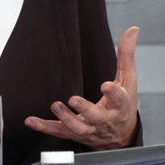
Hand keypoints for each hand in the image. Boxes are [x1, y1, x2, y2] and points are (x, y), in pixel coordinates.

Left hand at [24, 27, 138, 149]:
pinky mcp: (76, 134)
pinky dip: (45, 127)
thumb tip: (133, 29)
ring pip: (78, 128)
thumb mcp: (129, 80)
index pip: (120, 99)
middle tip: (73, 99)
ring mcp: (90, 130)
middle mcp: (105, 120)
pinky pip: (59, 132)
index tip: (107, 86)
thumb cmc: (124, 104)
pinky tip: (31, 121)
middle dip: (85, 109)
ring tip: (56, 105)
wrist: (122, 135)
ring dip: (66, 118)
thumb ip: (127, 55)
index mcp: (120, 105)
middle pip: (96, 117)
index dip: (114, 93)